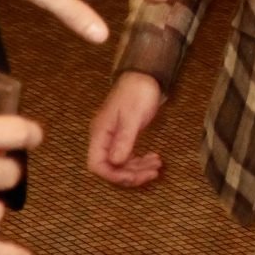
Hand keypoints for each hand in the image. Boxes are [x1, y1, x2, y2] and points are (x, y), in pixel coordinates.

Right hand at [88, 72, 164, 186]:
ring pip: (122, 164)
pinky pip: (129, 156)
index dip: (113, 175)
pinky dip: (141, 161)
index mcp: (100, 132)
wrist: (144, 76)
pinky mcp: (124, 136)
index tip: (134, 177)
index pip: (97, 164)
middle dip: (131, 174)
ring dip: (139, 169)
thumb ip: (124, 140)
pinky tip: (154, 158)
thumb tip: (116, 163)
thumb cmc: (137, 92)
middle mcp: (104, 137)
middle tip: (153, 172)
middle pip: (111, 167)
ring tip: (158, 165)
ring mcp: (113, 138)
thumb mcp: (132, 116)